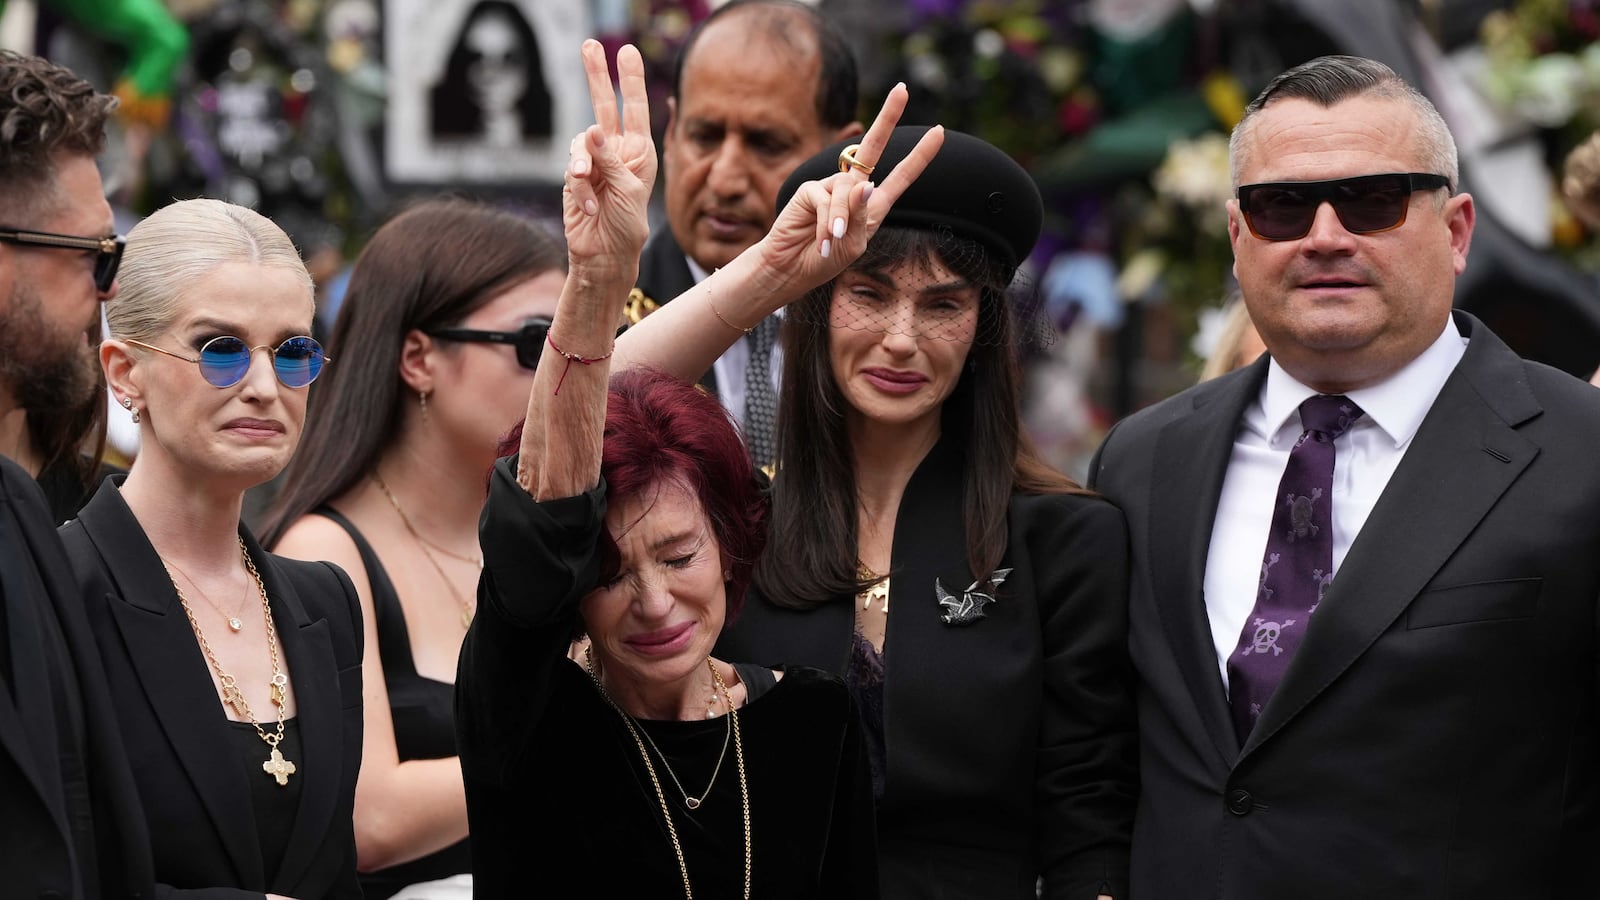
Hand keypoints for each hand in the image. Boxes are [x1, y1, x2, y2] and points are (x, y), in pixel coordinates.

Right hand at [563, 39, 655, 278]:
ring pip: (581, 143)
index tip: (627, 51)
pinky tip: (589, 209)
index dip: (630, 80)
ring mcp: (592, 163)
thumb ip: (609, 159)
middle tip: (589, 44)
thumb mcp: (627, 191)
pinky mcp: (573, 178)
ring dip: (583, 165)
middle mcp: (616, 152)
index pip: (634, 108)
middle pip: (603, 105)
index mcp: (639, 152)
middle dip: (596, 75)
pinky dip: (579, 191)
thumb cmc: (625, 226)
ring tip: (590, 187)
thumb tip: (591, 129)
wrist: (603, 256)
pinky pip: (570, 172)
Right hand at [751, 83, 943, 300]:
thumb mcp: (852, 245)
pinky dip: (826, 222)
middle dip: (887, 118)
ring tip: (831, 242)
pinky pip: (825, 200)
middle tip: (902, 89)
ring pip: (847, 189)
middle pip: (872, 149)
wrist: (790, 271)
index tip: (939, 131)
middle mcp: (854, 190)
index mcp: (873, 205)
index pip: (901, 176)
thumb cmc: (824, 261)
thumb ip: (860, 217)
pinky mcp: (810, 189)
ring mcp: (831, 187)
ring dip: (840, 219)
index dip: (920, 155)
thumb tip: (864, 185)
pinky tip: (821, 240)